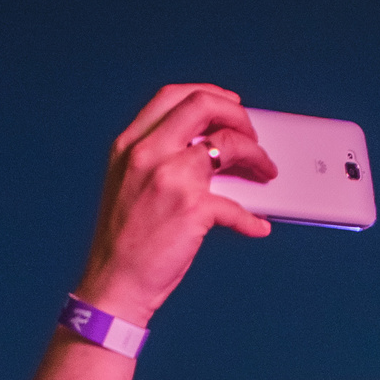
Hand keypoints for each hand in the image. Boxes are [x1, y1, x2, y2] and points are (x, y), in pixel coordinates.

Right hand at [76, 86, 274, 324]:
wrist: (114, 285)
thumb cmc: (123, 243)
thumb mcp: (127, 184)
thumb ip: (158, 159)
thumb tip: (207, 149)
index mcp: (129, 145)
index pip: (173, 96)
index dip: (209, 94)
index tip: (229, 106)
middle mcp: (147, 154)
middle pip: (204, 105)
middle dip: (238, 115)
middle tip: (252, 135)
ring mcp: (170, 179)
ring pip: (228, 145)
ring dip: (256, 155)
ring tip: (265, 172)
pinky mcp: (192, 209)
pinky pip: (237, 205)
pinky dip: (252, 218)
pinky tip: (256, 225)